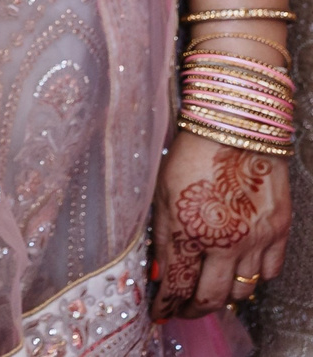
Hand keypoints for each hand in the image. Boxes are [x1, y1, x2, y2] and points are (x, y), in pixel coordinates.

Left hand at [152, 128, 290, 317]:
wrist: (236, 128)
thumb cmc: (190, 154)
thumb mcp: (162, 194)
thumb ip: (163, 236)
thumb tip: (160, 272)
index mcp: (188, 232)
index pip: (176, 285)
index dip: (167, 304)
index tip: (161, 311)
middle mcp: (223, 243)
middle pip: (210, 297)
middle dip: (193, 310)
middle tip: (184, 311)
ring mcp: (255, 240)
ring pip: (243, 290)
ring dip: (225, 296)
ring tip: (211, 292)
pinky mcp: (279, 231)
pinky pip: (270, 271)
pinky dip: (255, 277)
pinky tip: (242, 270)